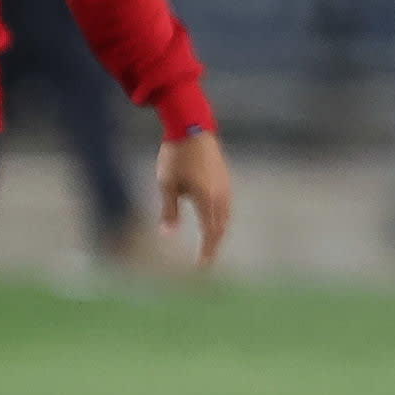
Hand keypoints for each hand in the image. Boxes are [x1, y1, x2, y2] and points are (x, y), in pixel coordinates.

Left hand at [155, 131, 231, 267]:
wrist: (192, 128)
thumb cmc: (175, 156)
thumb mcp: (167, 184)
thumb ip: (169, 211)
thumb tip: (168, 234)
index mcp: (206, 199)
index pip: (210, 232)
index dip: (207, 251)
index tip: (202, 266)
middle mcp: (221, 195)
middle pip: (221, 227)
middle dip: (213, 245)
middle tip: (206, 260)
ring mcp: (226, 186)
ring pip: (226, 216)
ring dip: (218, 232)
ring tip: (210, 244)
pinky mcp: (225, 178)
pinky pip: (226, 205)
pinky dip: (221, 218)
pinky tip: (213, 220)